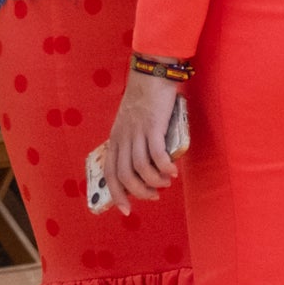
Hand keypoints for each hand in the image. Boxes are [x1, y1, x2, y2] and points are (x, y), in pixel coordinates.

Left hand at [103, 71, 184, 204]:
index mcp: (116, 139)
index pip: (110, 173)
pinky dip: (164, 167)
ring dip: (154, 181)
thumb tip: (146, 167)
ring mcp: (136, 132)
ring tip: (166, 182)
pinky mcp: (152, 126)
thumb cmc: (145, 100)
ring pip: (140, 168)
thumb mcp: (131, 124)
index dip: (117, 194)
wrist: (152, 74)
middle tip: (154, 196)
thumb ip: (134, 143)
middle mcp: (123, 138)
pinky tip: (173, 171)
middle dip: (139, 192)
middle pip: (125, 175)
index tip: (126, 210)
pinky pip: (156, 154)